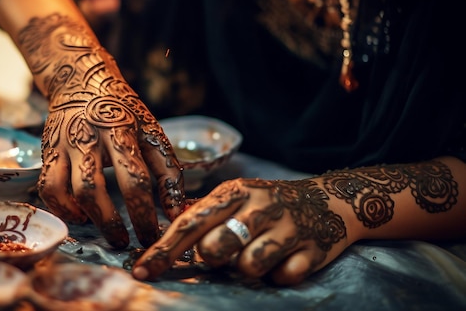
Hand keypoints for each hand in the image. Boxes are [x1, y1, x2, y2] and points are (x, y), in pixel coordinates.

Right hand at [22, 14, 184, 248]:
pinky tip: (79, 215)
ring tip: (105, 231)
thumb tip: (177, 213)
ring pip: (66, 189)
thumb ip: (167, 172)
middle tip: (125, 242)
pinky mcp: (48, 151)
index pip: (134, 179)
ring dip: (85, 218)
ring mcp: (64, 144)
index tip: (152, 236)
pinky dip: (62, 208)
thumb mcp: (151, 132)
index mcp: (121, 131)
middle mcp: (88, 136)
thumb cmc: (123, 111)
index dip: (143, 213)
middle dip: (110, 223)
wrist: (81, 81)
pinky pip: (47, 187)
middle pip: (93, 188)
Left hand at [131, 177, 351, 284]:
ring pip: (249, 266)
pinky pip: (283, 277)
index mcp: (234, 192)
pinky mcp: (312, 250)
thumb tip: (162, 233)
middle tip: (229, 250)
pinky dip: (281, 274)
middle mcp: (258, 207)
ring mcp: (287, 228)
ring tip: (260, 253)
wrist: (327, 201)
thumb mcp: (236, 196)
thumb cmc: (268, 203)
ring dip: (250, 267)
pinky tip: (287, 258)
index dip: (164, 250)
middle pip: (215, 248)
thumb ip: (203, 213)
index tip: (142, 271)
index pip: (189, 224)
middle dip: (215, 257)